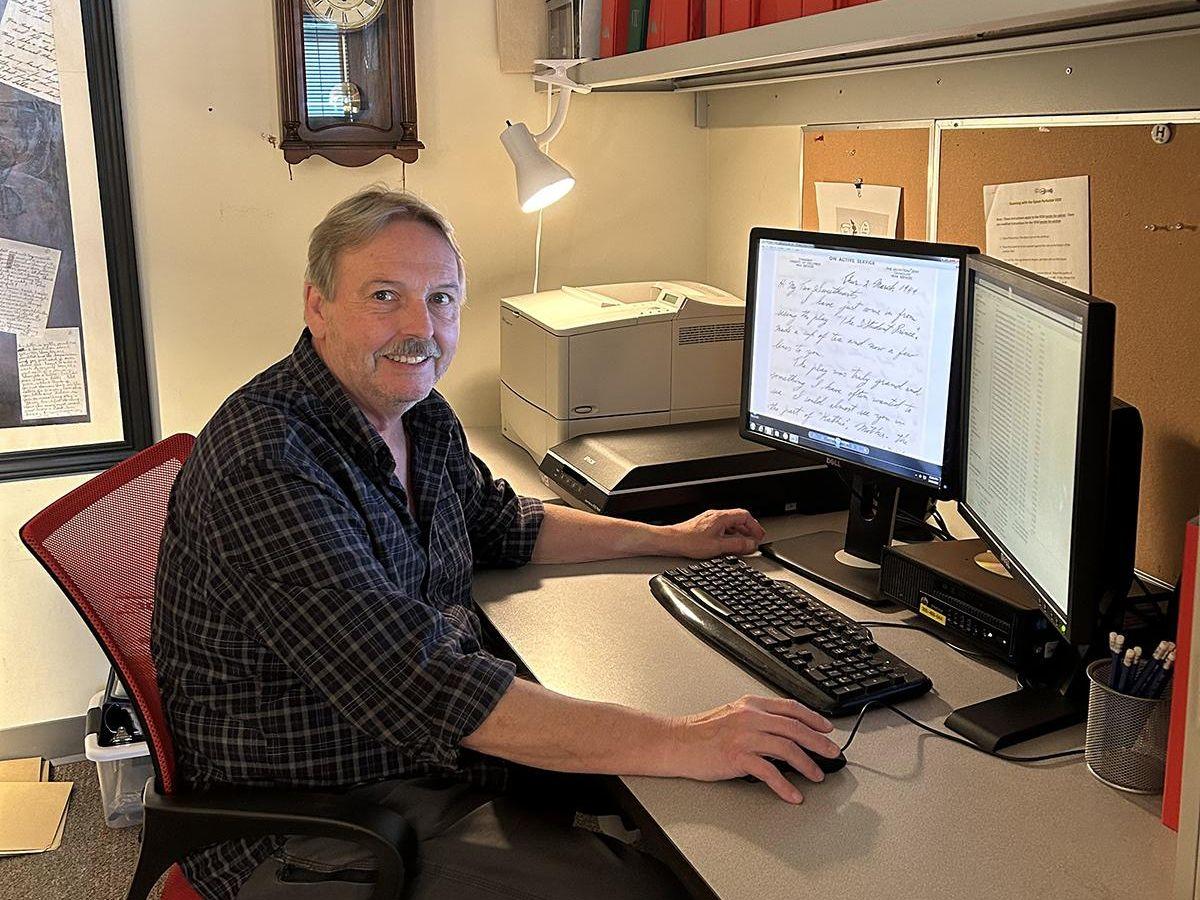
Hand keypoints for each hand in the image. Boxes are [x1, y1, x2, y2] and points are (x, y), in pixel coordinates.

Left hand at [664, 508, 765, 558]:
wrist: (671, 541)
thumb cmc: (689, 542)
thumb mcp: (718, 546)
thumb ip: (737, 545)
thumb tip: (751, 544)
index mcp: (721, 517)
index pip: (745, 516)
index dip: (755, 526)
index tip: (759, 536)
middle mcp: (715, 516)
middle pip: (738, 519)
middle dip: (749, 530)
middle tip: (754, 540)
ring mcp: (709, 520)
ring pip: (730, 523)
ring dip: (739, 533)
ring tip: (743, 544)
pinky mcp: (704, 526)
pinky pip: (722, 527)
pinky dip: (730, 534)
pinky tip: (728, 544)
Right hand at [667, 695, 839, 802]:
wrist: (675, 742)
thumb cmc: (700, 733)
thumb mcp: (732, 716)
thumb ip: (757, 720)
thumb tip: (784, 735)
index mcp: (751, 705)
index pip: (790, 708)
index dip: (813, 718)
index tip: (827, 729)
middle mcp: (750, 717)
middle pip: (794, 728)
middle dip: (819, 743)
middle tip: (832, 754)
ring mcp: (744, 736)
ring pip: (786, 748)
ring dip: (807, 764)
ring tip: (817, 775)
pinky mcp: (737, 757)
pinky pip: (769, 772)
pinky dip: (785, 786)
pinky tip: (793, 794)